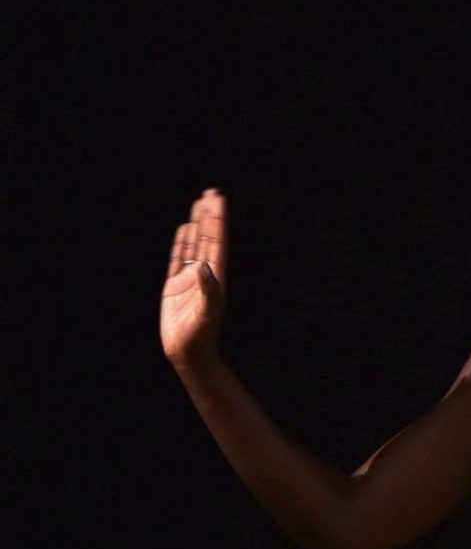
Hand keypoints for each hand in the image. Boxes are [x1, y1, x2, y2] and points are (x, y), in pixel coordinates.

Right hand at [161, 187, 227, 370]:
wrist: (188, 355)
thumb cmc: (200, 338)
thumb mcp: (207, 313)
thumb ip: (208, 290)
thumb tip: (204, 267)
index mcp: (215, 277)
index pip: (216, 242)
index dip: (218, 221)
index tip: (219, 199)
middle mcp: (204, 275)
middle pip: (207, 238)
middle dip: (210, 216)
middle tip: (212, 192)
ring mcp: (189, 279)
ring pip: (193, 245)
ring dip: (197, 225)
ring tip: (200, 204)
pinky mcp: (174, 286)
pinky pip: (177, 258)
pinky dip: (181, 243)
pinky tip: (183, 230)